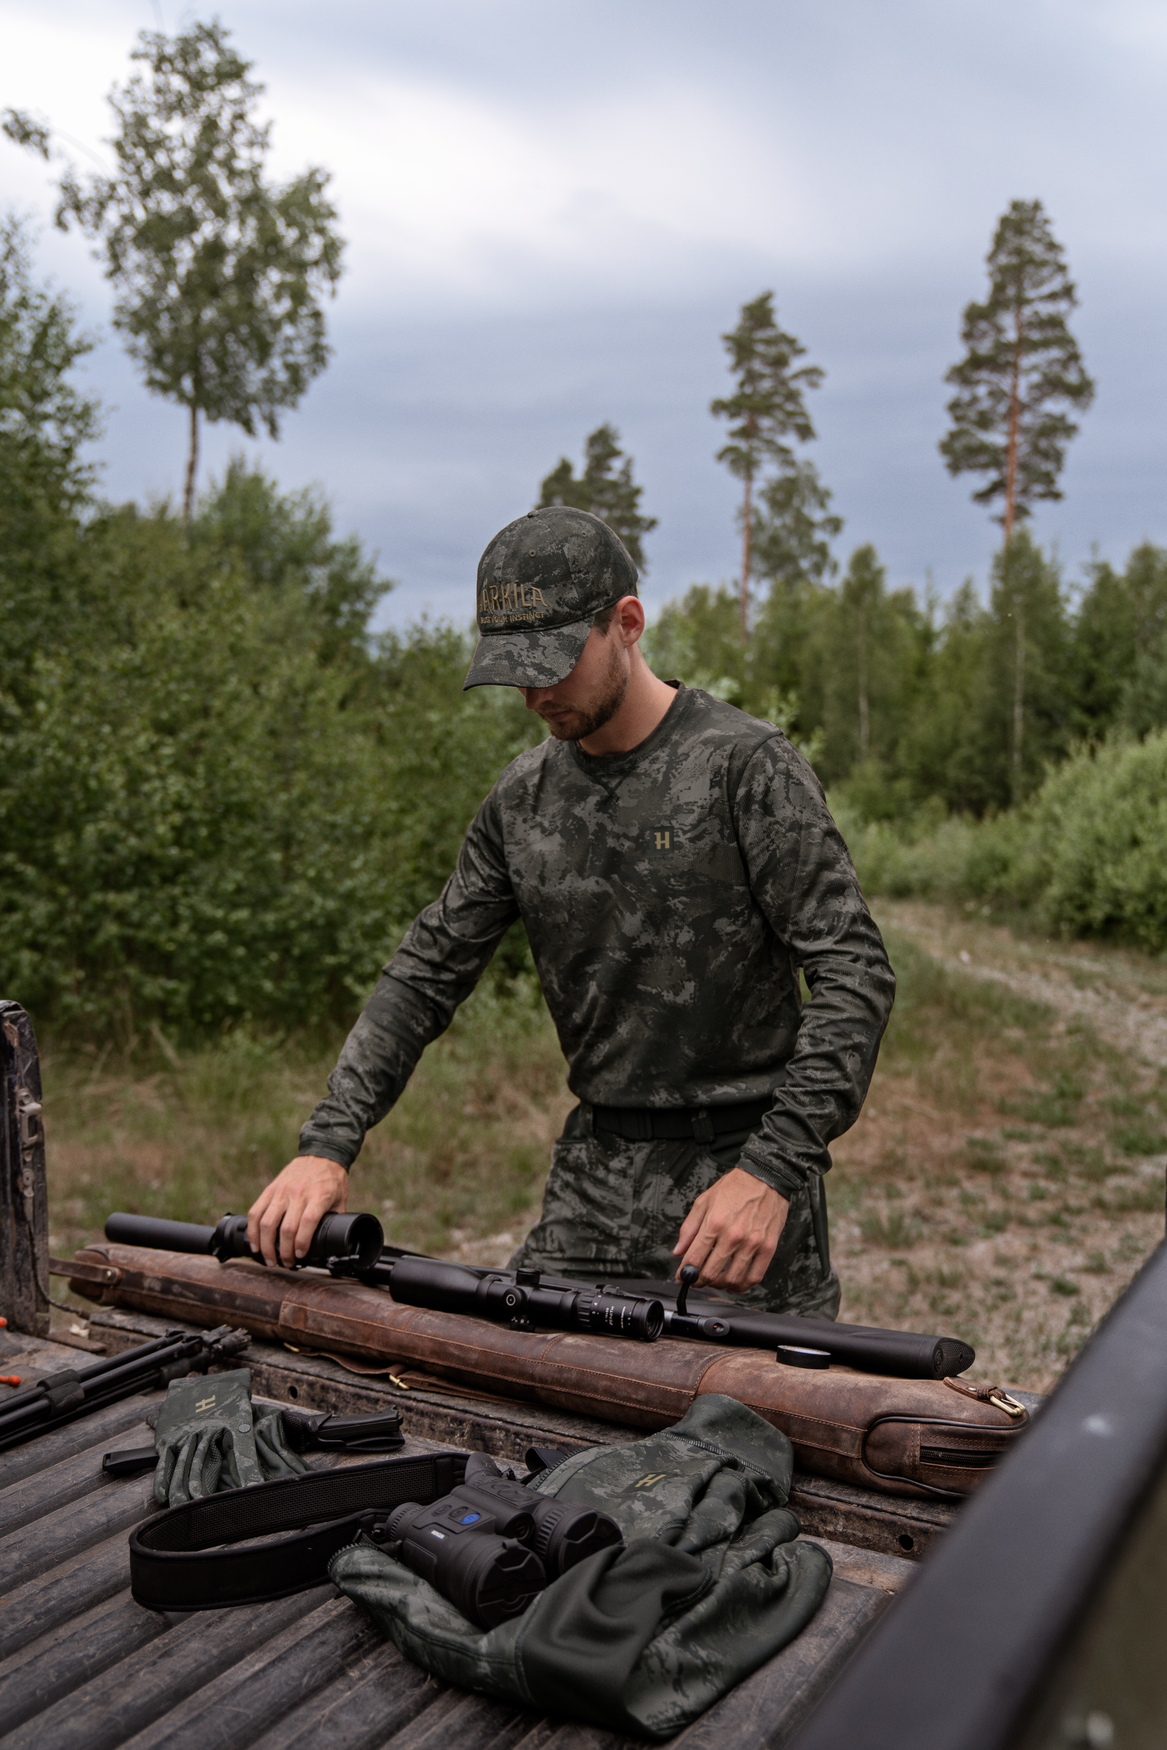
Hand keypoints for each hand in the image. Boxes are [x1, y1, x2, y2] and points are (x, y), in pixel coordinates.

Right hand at [247, 1155, 348, 1268]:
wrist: (321, 1153)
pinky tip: (254, 1245)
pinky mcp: (270, 1189)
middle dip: (284, 1251)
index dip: (302, 1243)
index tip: (300, 1256)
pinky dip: (252, 1230)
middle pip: (286, 1228)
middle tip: (285, 1263)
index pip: (307, 1222)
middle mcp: (298, 1194)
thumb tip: (334, 1243)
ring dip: (266, 1245)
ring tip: (269, 1260)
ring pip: (267, 1222)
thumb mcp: (341, 1199)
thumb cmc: (332, 1179)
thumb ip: (335, 1220)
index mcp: (318, 1196)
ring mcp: (281, 1191)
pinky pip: (256, 1211)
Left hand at [673, 1167, 788, 1293]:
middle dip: (699, 1281)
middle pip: (711, 1273)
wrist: (765, 1176)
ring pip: (733, 1279)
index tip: (682, 1277)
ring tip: (715, 1281)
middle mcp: (733, 1235)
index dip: (684, 1273)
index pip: (694, 1259)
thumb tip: (678, 1251)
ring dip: (720, 1285)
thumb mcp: (704, 1201)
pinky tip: (735, 1284)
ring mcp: (752, 1243)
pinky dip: (743, 1286)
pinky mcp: (768, 1247)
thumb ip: (689, 1228)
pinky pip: (755, 1276)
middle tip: (696, 1280)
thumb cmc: (735, 1187)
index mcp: (714, 1223)